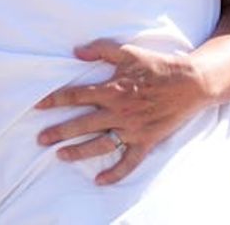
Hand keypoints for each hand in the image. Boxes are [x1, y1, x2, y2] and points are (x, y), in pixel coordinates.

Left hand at [35, 39, 214, 184]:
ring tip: (60, 155)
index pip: (77, 96)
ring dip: (79, 151)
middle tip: (41, 139)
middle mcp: (120, 112)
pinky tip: (100, 180)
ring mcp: (133, 129)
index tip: (38, 106)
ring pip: (101, 144)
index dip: (55, 100)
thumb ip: (101, 49)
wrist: (191, 83)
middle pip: (83, 124)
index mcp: (113, 90)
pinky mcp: (147, 141)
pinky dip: (115, 173)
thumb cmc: (158, 66)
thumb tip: (76, 52)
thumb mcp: (129, 52)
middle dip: (59, 131)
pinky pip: (129, 162)